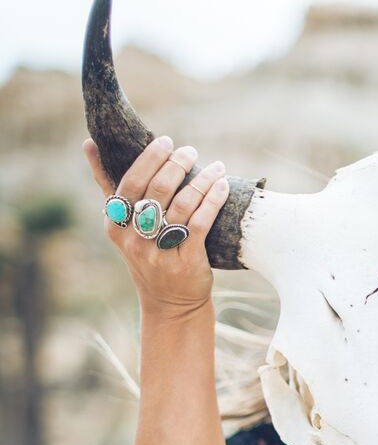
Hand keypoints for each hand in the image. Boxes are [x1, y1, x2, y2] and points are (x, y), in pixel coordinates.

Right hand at [83, 134, 229, 316]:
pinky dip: (212, 200)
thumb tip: (89, 144)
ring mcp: (159, 251)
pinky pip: (200, 223)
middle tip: (189, 151)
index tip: (165, 141)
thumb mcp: (123, 226)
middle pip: (157, 191)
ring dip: (201, 180)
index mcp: (116, 225)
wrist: (170, 303)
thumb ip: (108, 186)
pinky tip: (222, 186)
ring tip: (216, 166)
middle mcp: (135, 239)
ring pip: (182, 205)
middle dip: (176, 165)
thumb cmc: (147, 254)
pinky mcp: (185, 261)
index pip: (131, 183)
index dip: (149, 159)